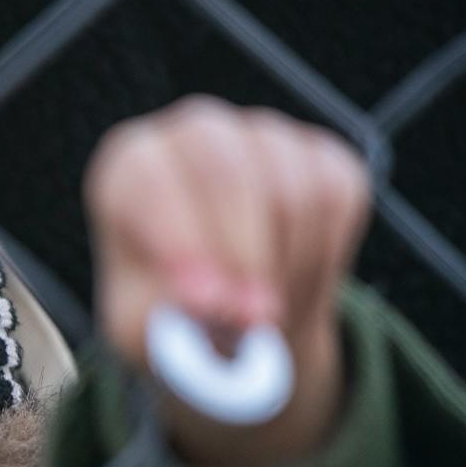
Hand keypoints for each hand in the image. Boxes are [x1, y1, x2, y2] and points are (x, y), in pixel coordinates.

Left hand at [84, 97, 370, 466]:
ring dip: (286, 270)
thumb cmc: (168, 314)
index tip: (205, 302)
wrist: (232, 316)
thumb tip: (211, 307)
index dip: (179, 239)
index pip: (148, 182)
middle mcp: (193, 135)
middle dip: (245, 256)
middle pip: (226, 173)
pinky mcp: (320, 154)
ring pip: (291, 191)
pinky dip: (321, 257)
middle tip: (254, 321)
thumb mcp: (143, 331)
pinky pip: (334, 199)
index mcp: (131, 167)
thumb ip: (160, 324)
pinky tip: (291, 284)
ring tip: (266, 317)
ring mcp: (262, 136)